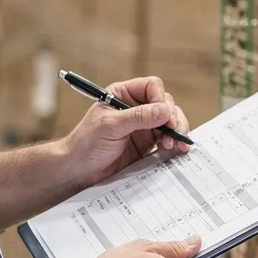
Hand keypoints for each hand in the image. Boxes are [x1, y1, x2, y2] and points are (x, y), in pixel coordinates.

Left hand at [58, 75, 192, 186]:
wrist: (79, 171)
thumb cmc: (87, 144)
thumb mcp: (111, 126)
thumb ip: (138, 117)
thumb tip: (165, 110)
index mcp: (123, 95)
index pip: (151, 86)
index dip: (160, 99)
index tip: (163, 116)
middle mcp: (135, 107)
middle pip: (164, 103)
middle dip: (172, 117)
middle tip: (173, 133)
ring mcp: (142, 126)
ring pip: (169, 120)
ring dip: (177, 130)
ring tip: (176, 144)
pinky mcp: (146, 143)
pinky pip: (166, 138)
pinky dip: (175, 142)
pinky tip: (177, 150)